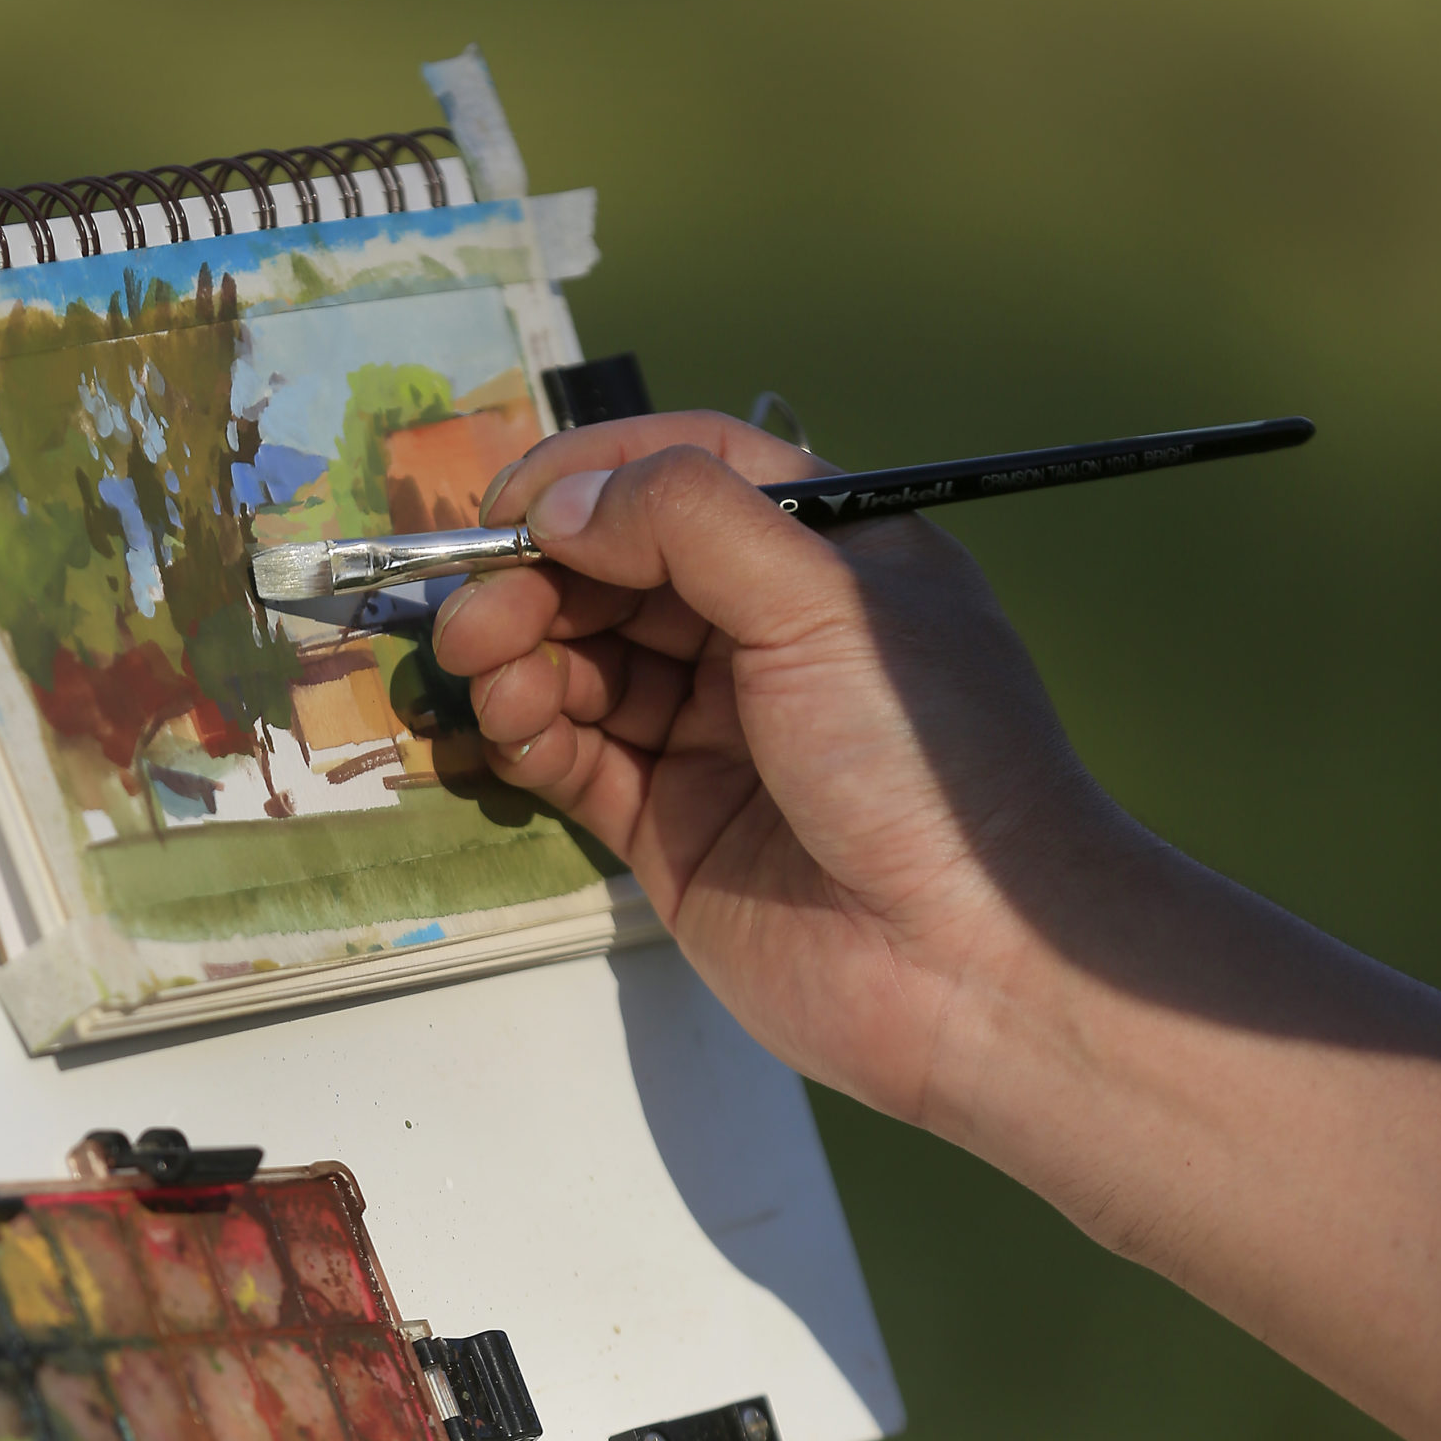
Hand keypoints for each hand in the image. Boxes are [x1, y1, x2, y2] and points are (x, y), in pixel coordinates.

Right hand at [432, 412, 1129, 1127]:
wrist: (968, 966)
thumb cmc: (925, 763)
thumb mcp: (826, 602)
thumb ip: (690, 524)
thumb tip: (565, 501)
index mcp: (830, 558)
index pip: (694, 474)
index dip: (595, 476)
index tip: (508, 503)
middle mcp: (769, 639)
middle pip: (620, 572)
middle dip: (539, 578)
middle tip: (472, 607)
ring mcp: (717, 738)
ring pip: (588, 666)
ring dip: (524, 655)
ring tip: (486, 669)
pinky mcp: (673, 830)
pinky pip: (579, 759)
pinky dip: (532, 734)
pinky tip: (513, 724)